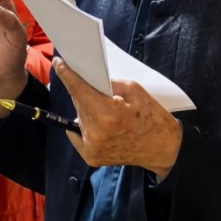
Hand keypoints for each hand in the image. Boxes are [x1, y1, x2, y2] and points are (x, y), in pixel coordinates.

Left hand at [53, 57, 182, 178]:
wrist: (162, 148)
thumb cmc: (152, 116)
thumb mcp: (134, 90)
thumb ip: (109, 84)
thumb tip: (90, 79)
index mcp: (108, 114)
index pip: (79, 90)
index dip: (67, 74)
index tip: (58, 63)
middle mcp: (95, 133)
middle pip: (78, 103)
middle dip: (81, 91)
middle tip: (88, 83)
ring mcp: (91, 148)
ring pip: (78, 118)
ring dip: (85, 109)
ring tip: (102, 108)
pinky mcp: (91, 158)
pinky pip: (78, 134)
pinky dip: (84, 125)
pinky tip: (99, 123)